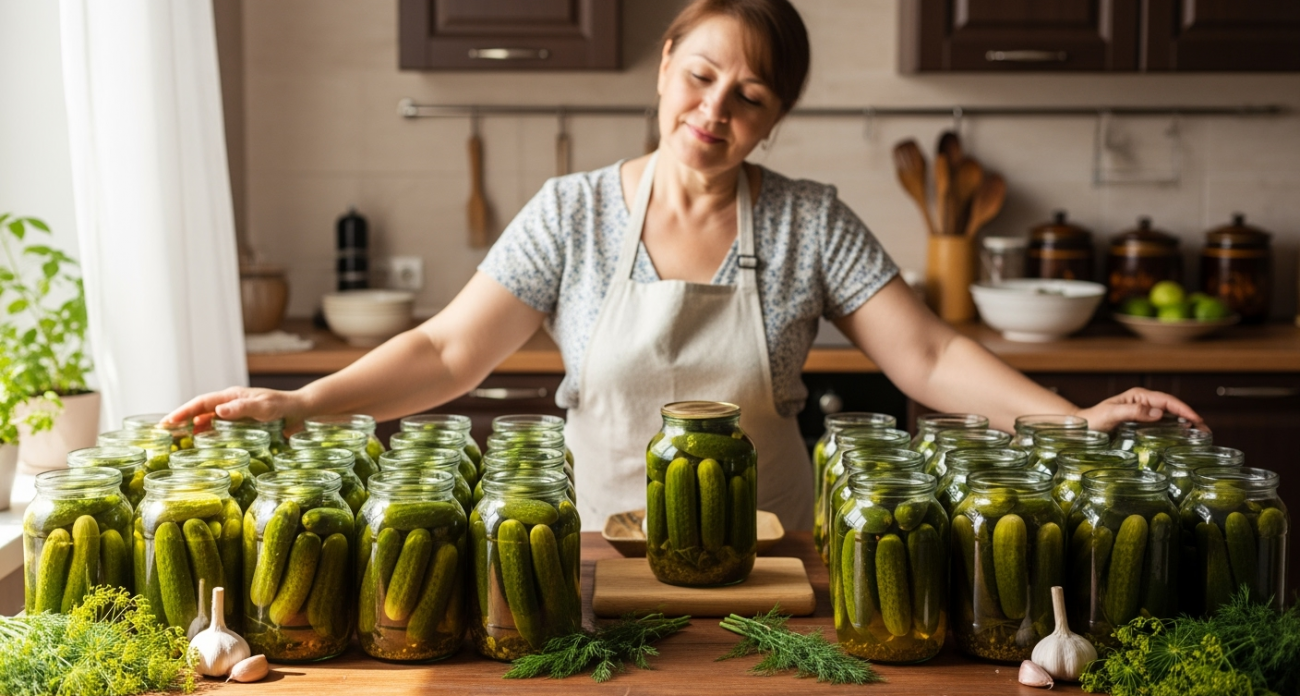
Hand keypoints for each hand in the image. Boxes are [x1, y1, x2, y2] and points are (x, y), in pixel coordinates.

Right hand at [163, 386, 308, 430]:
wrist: (301, 410)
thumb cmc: (285, 406)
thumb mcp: (264, 407)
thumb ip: (243, 408)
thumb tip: (217, 411)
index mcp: (232, 396)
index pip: (201, 403)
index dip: (183, 412)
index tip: (167, 422)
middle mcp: (230, 404)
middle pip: (199, 410)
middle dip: (180, 419)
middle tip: (161, 433)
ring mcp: (235, 413)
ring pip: (207, 420)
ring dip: (191, 428)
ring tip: (173, 440)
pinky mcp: (241, 424)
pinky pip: (218, 428)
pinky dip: (206, 435)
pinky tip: (200, 444)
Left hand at [1075, 387, 1205, 432]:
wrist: (1080, 428)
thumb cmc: (1093, 420)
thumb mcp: (1111, 414)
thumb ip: (1133, 411)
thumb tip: (1159, 412)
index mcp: (1138, 397)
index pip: (1167, 400)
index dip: (1184, 409)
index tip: (1197, 420)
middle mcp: (1143, 403)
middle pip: (1172, 407)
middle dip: (1191, 417)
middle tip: (1207, 432)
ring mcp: (1143, 413)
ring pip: (1170, 416)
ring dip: (1186, 425)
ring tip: (1201, 437)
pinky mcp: (1141, 424)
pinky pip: (1162, 425)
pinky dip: (1175, 430)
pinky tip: (1183, 440)